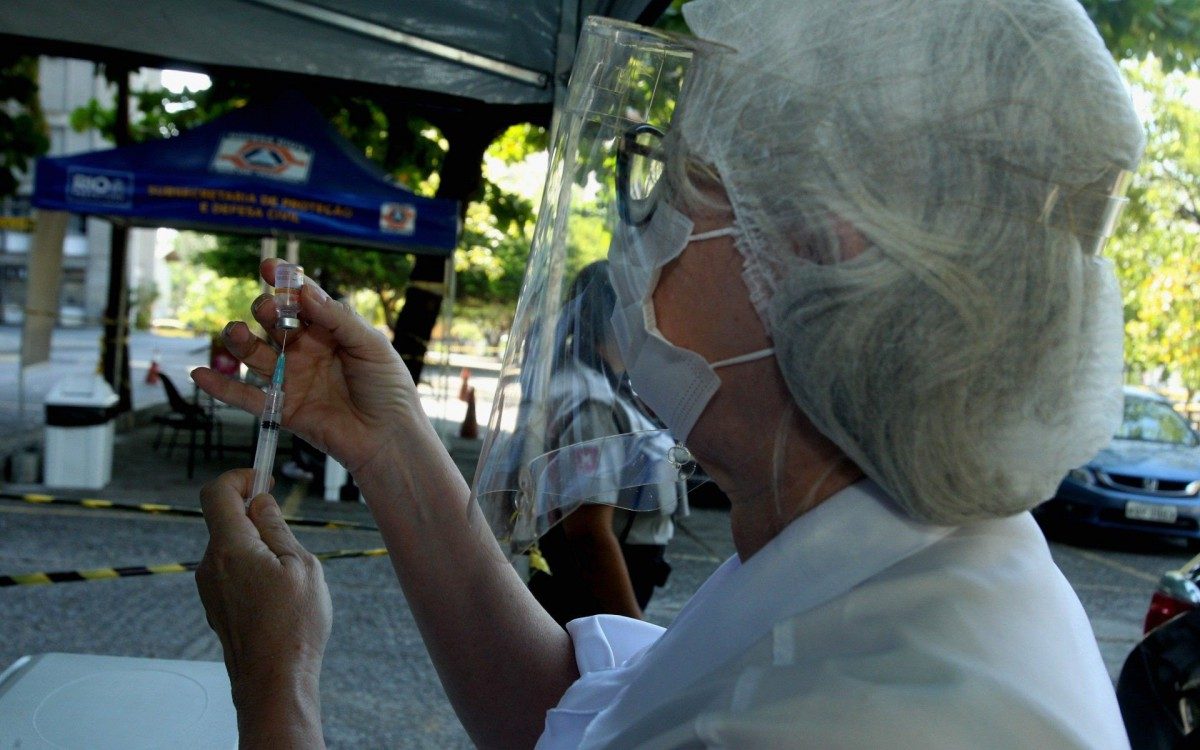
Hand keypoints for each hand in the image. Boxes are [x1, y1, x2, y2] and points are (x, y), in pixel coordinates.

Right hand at [191, 258, 416, 474]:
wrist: (389, 436)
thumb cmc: (388, 387)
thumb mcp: (371, 345)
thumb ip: (338, 319)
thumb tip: (304, 291)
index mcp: (329, 330)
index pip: (302, 300)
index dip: (285, 283)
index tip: (269, 268)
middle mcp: (306, 350)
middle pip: (273, 323)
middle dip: (266, 312)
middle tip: (270, 311)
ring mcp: (292, 378)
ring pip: (255, 354)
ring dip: (240, 341)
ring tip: (235, 333)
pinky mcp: (282, 409)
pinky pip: (247, 396)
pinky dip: (222, 387)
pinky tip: (200, 375)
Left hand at [196, 470, 331, 723]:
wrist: (274, 681)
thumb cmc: (293, 625)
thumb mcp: (301, 565)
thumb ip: (277, 528)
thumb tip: (260, 502)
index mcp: (230, 547)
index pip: (216, 492)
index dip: (240, 476)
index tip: (265, 480)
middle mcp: (211, 564)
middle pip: (226, 520)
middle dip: (257, 515)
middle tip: (291, 534)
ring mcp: (211, 588)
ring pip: (232, 547)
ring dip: (259, 546)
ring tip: (292, 574)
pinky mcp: (218, 607)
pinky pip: (233, 572)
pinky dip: (254, 568)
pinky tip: (281, 594)